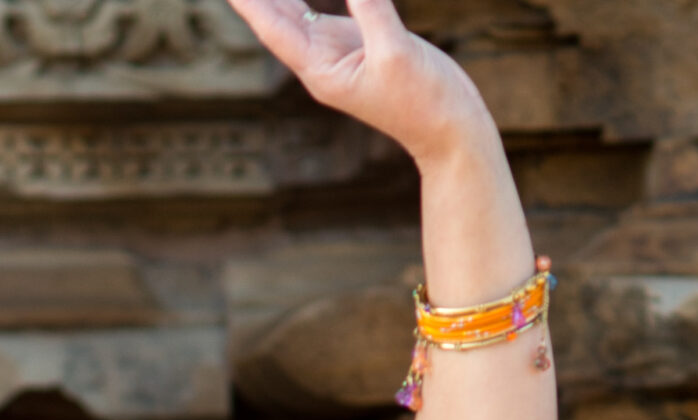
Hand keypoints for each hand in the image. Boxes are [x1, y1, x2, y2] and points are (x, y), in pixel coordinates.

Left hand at [221, 0, 493, 165]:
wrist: (449, 129)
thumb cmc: (424, 101)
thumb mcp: (396, 52)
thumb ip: (372, 11)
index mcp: (320, 70)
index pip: (273, 28)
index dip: (248, 3)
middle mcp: (321, 61)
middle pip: (278, 17)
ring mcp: (338, 52)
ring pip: (299, 11)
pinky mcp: (361, 43)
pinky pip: (329, 11)